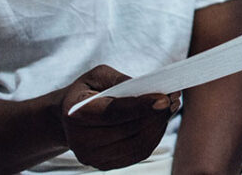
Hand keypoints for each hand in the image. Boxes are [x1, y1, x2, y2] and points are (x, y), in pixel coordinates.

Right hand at [60, 65, 180, 170]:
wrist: (66, 118)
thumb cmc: (87, 91)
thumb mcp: (98, 76)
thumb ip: (121, 80)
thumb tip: (150, 88)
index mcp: (76, 114)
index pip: (113, 113)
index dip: (141, 106)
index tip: (165, 98)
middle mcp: (80, 140)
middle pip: (129, 131)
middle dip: (156, 115)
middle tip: (174, 97)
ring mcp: (92, 157)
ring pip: (137, 144)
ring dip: (159, 126)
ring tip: (171, 107)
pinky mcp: (105, 164)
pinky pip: (138, 153)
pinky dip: (154, 137)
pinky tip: (160, 121)